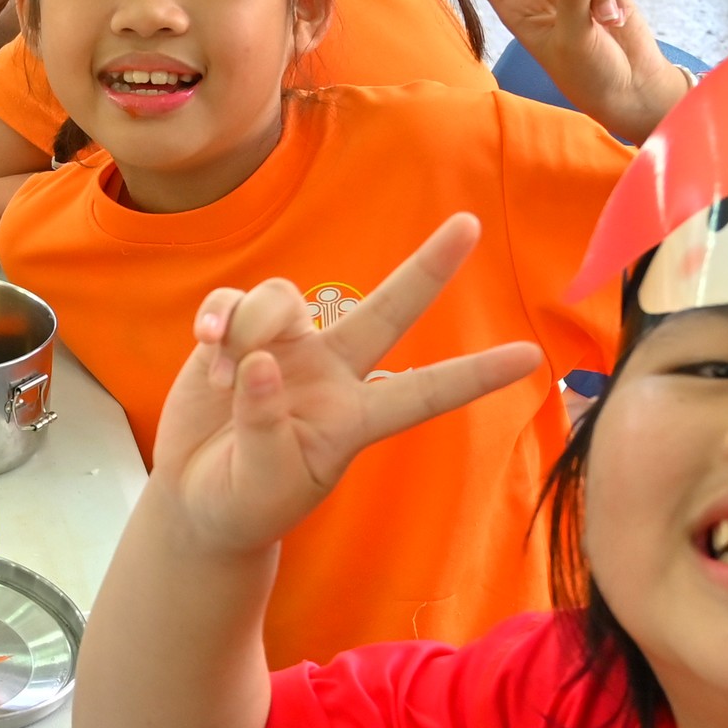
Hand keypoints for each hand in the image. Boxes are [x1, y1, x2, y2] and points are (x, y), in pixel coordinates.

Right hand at [143, 215, 545, 556]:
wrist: (196, 501)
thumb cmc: (243, 502)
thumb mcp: (260, 485)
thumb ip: (264, 428)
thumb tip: (261, 363)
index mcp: (353, 419)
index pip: (424, 394)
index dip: (475, 376)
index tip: (531, 358)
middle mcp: (331, 374)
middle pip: (388, 310)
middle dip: (429, 267)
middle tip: (470, 225)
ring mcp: (286, 350)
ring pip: (285, 299)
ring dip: (250, 327)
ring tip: (223, 382)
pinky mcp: (237, 336)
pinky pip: (233, 301)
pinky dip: (218, 316)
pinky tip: (204, 345)